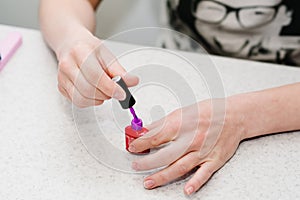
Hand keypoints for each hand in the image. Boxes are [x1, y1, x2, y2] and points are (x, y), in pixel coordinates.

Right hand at [56, 32, 138, 106]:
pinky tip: (94, 91)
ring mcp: (62, 76)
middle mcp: (67, 64)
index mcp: (80, 52)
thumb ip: (120, 71)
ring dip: (98, 100)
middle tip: (114, 91)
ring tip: (104, 91)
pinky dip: (89, 101)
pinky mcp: (60, 86)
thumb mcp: (107, 55)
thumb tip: (133, 81)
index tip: (122, 93)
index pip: (96, 76)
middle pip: (88, 90)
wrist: (71, 43)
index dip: (111, 88)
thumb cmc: (89, 49)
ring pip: (81, 99)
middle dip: (106, 95)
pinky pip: (77, 102)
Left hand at [129, 99, 245, 194]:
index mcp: (182, 125)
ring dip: (163, 176)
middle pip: (165, 155)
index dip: (141, 143)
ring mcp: (203, 151)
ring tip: (148, 182)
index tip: (132, 147)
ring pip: (179, 167)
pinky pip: (204, 173)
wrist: (234, 116)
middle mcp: (191, 139)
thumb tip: (145, 130)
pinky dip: (195, 182)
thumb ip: (163, 123)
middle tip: (136, 165)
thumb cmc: (208, 112)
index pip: (156, 137)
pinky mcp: (214, 160)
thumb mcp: (182, 112)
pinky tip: (186, 190)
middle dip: (147, 162)